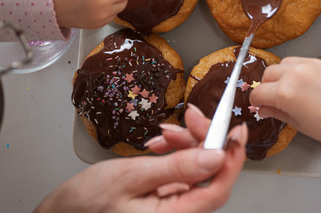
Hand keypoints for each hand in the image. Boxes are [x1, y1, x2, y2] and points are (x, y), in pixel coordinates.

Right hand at [35, 105, 245, 212]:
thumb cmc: (83, 204)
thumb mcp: (129, 178)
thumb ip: (175, 168)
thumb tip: (214, 156)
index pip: (217, 190)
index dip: (232, 159)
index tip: (236, 131)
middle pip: (208, 175)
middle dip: (204, 141)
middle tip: (192, 116)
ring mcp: (170, 207)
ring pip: (195, 169)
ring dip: (186, 144)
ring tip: (165, 132)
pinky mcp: (162, 198)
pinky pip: (180, 172)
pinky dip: (174, 152)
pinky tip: (160, 144)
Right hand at [249, 56, 320, 151]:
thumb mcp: (299, 124)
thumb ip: (277, 112)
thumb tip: (264, 108)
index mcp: (286, 92)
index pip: (259, 92)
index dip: (257, 101)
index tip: (260, 105)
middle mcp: (296, 74)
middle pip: (268, 73)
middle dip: (267, 86)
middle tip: (274, 98)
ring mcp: (311, 65)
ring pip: (284, 63)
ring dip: (282, 74)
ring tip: (290, 89)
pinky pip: (303, 61)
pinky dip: (298, 70)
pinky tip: (306, 84)